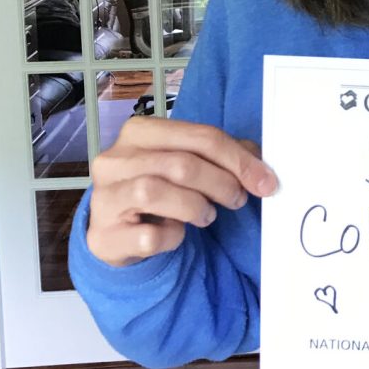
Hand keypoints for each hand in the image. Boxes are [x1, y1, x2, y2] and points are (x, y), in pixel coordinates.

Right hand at [87, 116, 277, 267]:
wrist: (119, 232)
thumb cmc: (160, 191)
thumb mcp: (188, 164)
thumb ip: (222, 155)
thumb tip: (260, 163)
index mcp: (140, 131)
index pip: (200, 136)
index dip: (239, 160)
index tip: (265, 182)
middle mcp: (115, 159)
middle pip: (181, 164)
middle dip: (221, 183)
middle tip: (237, 199)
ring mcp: (104, 197)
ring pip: (155, 192)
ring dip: (195, 207)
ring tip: (206, 215)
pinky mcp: (103, 236)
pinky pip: (148, 236)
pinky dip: (171, 237)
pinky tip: (174, 234)